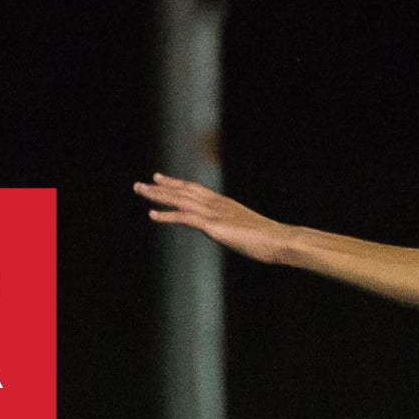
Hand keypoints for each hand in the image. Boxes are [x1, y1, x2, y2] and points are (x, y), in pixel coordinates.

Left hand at [133, 171, 291, 263]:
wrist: (278, 240)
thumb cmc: (268, 239)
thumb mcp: (248, 230)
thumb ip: (235, 227)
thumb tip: (234, 232)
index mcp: (224, 203)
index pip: (194, 189)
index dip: (176, 184)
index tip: (160, 179)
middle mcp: (216, 204)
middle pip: (183, 191)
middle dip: (160, 187)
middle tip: (140, 184)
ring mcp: (214, 213)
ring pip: (180, 200)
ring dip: (158, 195)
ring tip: (140, 191)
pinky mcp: (213, 226)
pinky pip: (185, 218)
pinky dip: (167, 215)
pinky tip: (152, 215)